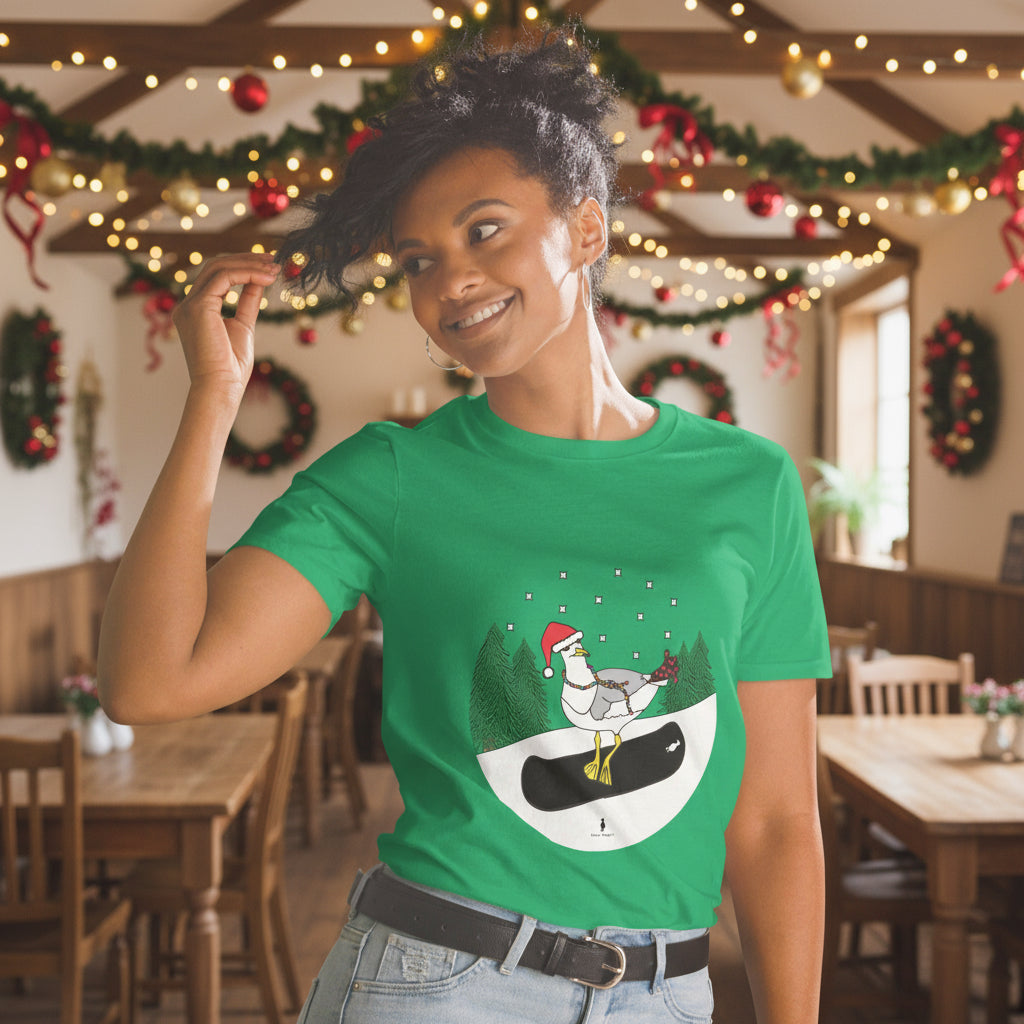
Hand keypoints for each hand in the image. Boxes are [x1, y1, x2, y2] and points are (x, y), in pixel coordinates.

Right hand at [171, 252, 279, 397]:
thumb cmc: (230, 368)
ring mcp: (189, 305)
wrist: (221, 388)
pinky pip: (224, 278)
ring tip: (275, 267)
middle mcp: (188, 305)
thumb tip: (259, 280)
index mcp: (196, 310)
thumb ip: (248, 302)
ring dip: (250, 264)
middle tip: (274, 259)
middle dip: (246, 260)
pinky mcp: (198, 307)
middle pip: (216, 267)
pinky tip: (267, 277)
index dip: (243, 267)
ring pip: (219, 268)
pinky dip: (247, 273)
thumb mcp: (243, 326)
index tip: (268, 266)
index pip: (217, 278)